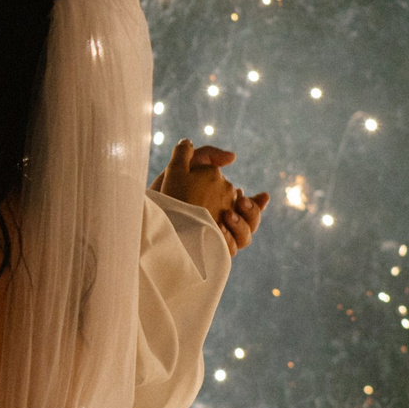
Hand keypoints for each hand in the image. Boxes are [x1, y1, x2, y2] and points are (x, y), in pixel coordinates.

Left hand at [152, 139, 270, 256]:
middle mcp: (223, 224)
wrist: (146, 214)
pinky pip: (226, 252)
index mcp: (222, 205)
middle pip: (251, 222)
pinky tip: (220, 233)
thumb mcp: (183, 167)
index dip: (257, 203)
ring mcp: (216, 238)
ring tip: (227, 215)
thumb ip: (206, 156)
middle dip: (252, 212)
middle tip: (240, 199)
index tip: (262, 195)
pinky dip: (228, 243)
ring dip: (242, 226)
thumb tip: (233, 157)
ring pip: (244, 239)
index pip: (249, 206)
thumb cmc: (164, 192)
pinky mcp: (207, 251)